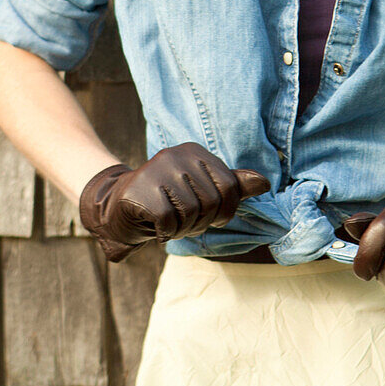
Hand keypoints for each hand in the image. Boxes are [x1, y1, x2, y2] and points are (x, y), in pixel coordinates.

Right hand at [79, 141, 270, 262]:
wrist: (119, 207)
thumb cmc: (169, 200)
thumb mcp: (203, 191)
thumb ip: (233, 186)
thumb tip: (265, 183)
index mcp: (196, 152)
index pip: (229, 186)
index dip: (225, 211)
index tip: (210, 217)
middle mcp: (177, 154)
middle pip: (211, 201)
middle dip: (201, 222)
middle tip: (184, 222)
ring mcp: (156, 169)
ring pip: (191, 212)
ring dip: (183, 229)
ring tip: (171, 223)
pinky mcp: (140, 189)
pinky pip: (170, 222)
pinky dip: (167, 233)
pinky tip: (157, 227)